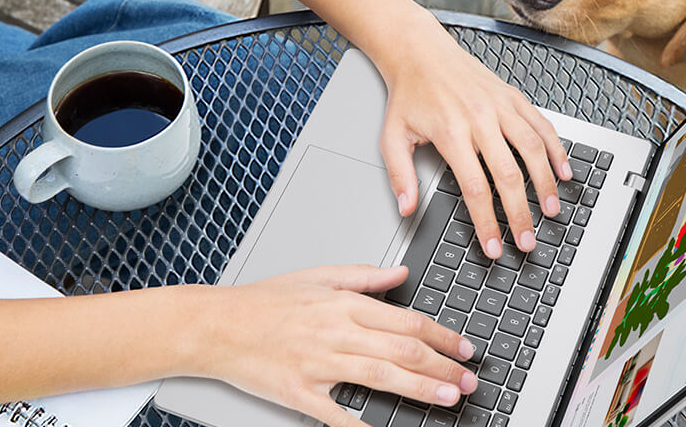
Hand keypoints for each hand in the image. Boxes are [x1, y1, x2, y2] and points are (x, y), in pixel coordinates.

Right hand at [197, 265, 477, 426]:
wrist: (216, 326)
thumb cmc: (265, 302)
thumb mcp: (318, 276)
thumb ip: (365, 277)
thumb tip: (402, 274)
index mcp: (343, 305)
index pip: (406, 320)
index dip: (441, 336)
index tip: (465, 348)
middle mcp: (336, 333)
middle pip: (402, 350)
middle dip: (442, 366)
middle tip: (469, 379)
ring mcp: (318, 365)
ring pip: (381, 376)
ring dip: (420, 389)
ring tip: (449, 398)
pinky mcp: (299, 393)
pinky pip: (337, 413)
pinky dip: (361, 424)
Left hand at [375, 25, 571, 258]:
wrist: (419, 50)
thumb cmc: (408, 93)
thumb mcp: (392, 136)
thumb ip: (400, 175)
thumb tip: (407, 209)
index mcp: (450, 132)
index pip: (474, 188)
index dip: (487, 222)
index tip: (493, 246)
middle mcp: (479, 118)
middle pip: (508, 175)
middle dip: (520, 213)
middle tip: (527, 240)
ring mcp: (500, 106)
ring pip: (532, 148)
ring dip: (545, 183)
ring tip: (551, 210)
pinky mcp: (512, 96)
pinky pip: (541, 124)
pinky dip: (556, 148)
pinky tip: (564, 170)